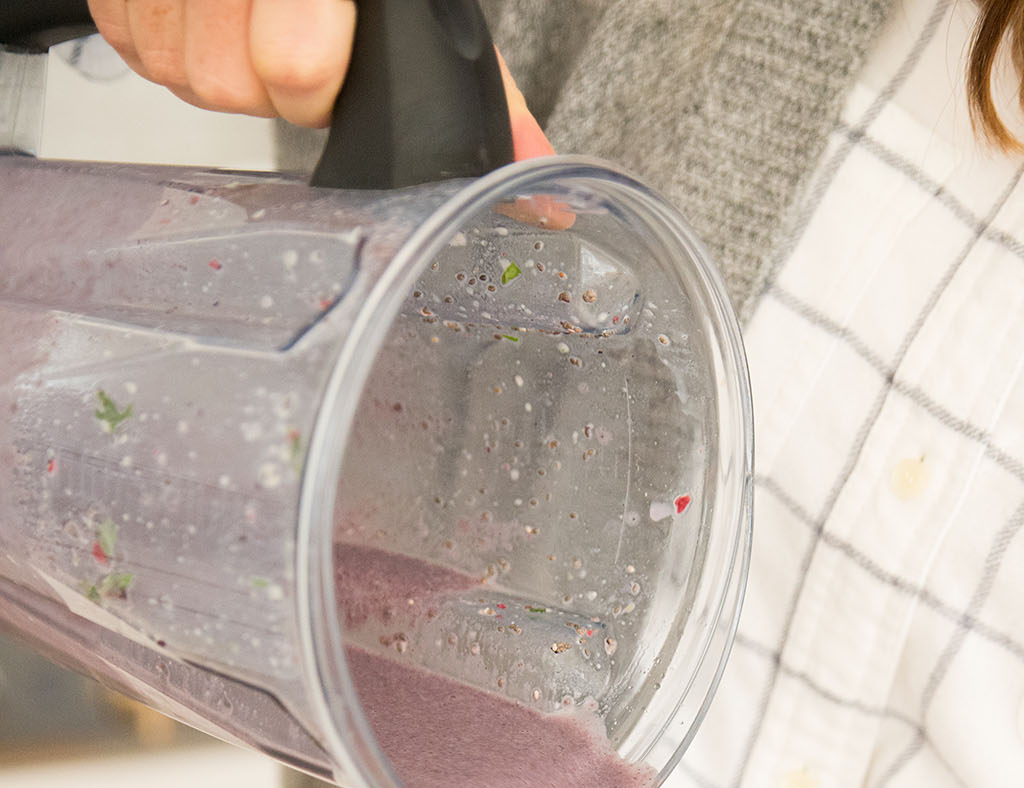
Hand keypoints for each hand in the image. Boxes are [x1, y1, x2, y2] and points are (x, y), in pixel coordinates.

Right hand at [88, 0, 552, 146]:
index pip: (295, 64)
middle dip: (269, 81)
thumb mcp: (423, 7)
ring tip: (255, 24)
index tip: (324, 63)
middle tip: (296, 43)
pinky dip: (171, 42)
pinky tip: (210, 15)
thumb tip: (541, 186)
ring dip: (220, 63)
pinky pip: (133, 45)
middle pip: (227, 85)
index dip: (313, 77)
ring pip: (179, 71)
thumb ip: (488, 94)